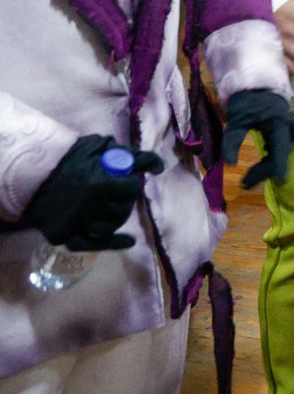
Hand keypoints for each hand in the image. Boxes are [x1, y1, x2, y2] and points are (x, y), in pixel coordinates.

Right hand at [23, 134, 163, 250]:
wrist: (33, 174)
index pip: (131, 188)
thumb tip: (159, 167)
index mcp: (100, 184)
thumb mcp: (101, 148)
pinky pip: (93, 245)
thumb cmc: (69, 158)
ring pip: (111, 226)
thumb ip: (132, 156)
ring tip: (115, 208)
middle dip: (125, 199)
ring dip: (119, 217)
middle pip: (123, 208)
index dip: (131, 183)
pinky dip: (114, 244)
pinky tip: (129, 241)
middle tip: (119, 194)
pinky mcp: (66, 236)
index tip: (125, 180)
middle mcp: (90, 207)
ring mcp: (77, 224)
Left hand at [221, 89, 293, 188]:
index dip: (276, 170)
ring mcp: (287, 131)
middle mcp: (288, 130)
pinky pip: (278, 150)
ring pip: (279, 155)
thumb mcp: (237, 119)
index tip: (275, 183)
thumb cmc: (247, 99)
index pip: (280, 153)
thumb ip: (232, 141)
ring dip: (266, 167)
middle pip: (279, 156)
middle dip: (263, 171)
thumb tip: (229, 164)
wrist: (257, 83)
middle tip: (244, 183)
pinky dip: (268, 159)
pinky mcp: (283, 132)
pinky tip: (258, 166)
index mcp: (279, 126)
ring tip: (248, 178)